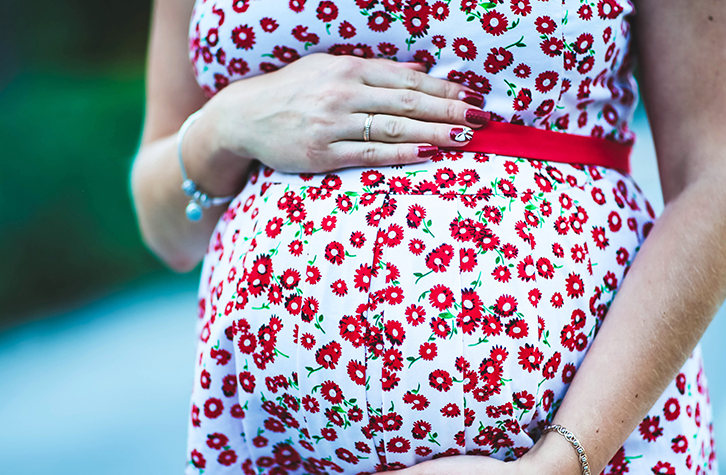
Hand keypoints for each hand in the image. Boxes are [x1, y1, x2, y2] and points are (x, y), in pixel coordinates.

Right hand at [206, 53, 489, 173]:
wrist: (243, 116)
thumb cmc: (291, 91)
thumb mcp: (328, 69)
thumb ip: (373, 71)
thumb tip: (417, 70)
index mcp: (348, 69)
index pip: (406, 78)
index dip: (442, 87)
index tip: (471, 95)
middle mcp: (343, 93)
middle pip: (407, 101)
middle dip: (448, 109)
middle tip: (482, 118)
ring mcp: (332, 124)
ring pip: (393, 127)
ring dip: (434, 131)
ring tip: (466, 137)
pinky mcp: (321, 153)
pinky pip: (369, 152)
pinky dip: (401, 152)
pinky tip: (427, 153)